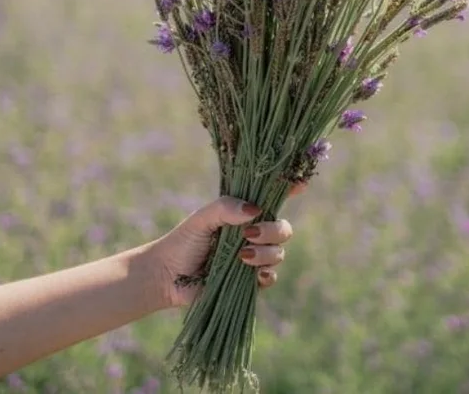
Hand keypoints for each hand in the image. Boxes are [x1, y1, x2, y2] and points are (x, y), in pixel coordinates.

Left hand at [144, 185, 305, 308]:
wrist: (167, 275)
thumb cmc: (183, 241)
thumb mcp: (202, 218)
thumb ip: (226, 208)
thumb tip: (255, 210)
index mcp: (244, 214)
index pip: (273, 199)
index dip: (290, 190)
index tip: (300, 185)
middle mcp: (254, 234)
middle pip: (283, 228)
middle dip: (273, 230)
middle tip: (249, 234)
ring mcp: (253, 258)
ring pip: (279, 252)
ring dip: (266, 252)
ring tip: (242, 255)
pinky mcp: (249, 283)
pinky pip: (270, 277)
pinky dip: (266, 274)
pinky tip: (253, 273)